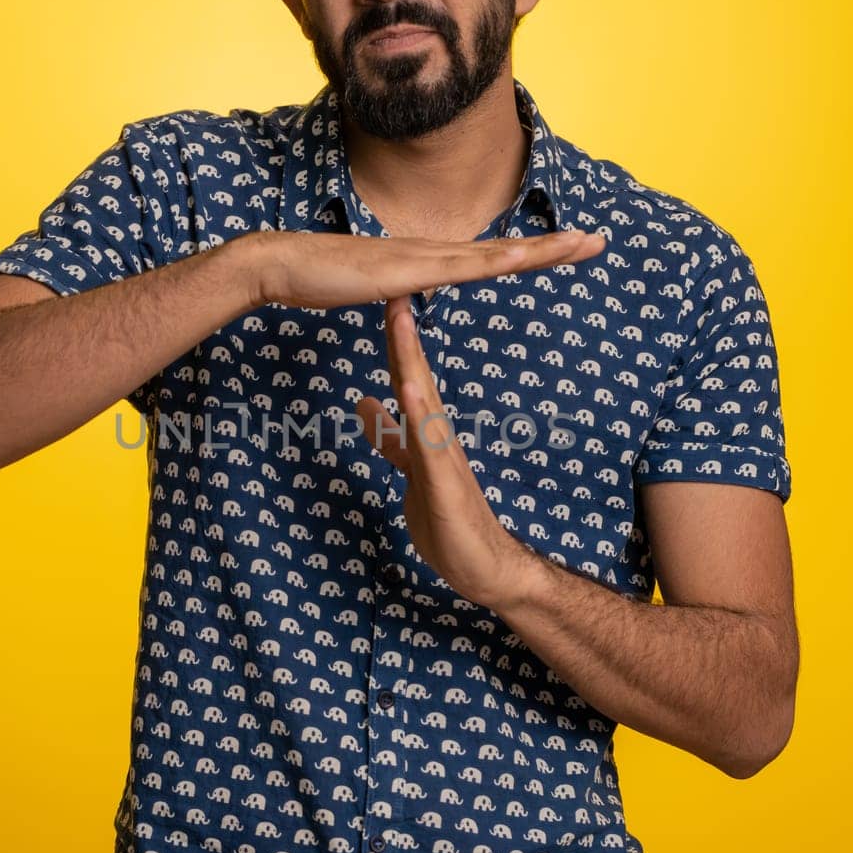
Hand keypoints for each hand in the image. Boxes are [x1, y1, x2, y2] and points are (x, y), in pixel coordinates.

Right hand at [243, 226, 605, 310]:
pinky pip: (459, 268)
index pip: (489, 257)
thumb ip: (394, 291)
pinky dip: (496, 260)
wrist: (280, 263)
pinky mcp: (405, 271)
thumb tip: (407, 295)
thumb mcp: (369, 289)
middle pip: (504, 250)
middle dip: (553, 246)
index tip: (567, 250)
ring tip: (581, 244)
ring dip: (539, 249)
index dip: (530, 253)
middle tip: (598, 241)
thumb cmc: (317, 278)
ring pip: (492, 254)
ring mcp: (419, 258)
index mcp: (425, 261)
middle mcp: (430, 252)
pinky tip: (524, 256)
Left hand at [355, 294, 538, 611]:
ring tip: (401, 321)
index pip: (407, 376)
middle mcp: (438, 436)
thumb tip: (366, 403)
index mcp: (428, 432)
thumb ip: (391, 438)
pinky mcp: (446, 484)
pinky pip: (430, 445)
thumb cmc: (450, 521)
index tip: (384, 297)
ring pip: (425, 402)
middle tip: (392, 286)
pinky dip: (419, 415)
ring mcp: (445, 458)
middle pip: (416, 376)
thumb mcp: (410, 470)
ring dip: (412, 361)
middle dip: (402, 333)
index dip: (394, 340)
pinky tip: (408, 388)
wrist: (487, 566)